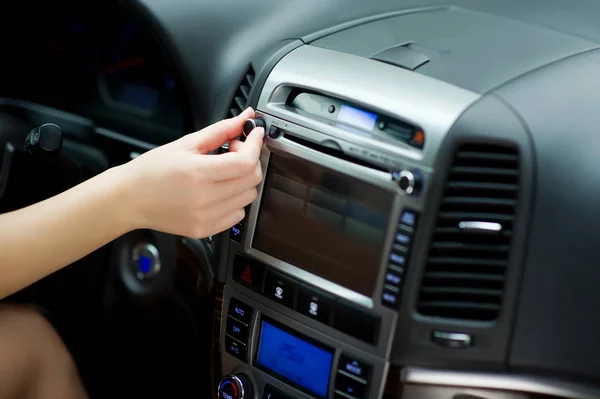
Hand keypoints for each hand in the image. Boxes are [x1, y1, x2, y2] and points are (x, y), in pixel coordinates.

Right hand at [119, 107, 263, 237]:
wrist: (129, 198)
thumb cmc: (152, 170)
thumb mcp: (186, 143)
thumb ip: (220, 130)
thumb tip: (245, 117)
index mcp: (198, 173)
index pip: (246, 162)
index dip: (255, 145)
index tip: (254, 135)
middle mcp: (205, 198)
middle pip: (252, 179)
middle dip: (250, 160)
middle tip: (234, 151)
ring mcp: (206, 217)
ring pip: (248, 197)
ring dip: (244, 181)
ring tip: (225, 171)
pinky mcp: (205, 229)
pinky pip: (237, 215)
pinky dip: (235, 201)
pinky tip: (220, 190)